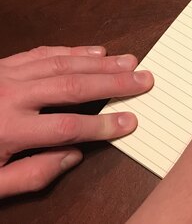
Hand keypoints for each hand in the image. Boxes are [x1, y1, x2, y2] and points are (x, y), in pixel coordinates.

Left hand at [0, 45, 153, 197]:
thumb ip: (33, 175)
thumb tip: (74, 156)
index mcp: (7, 130)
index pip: (68, 127)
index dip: (103, 125)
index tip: (131, 122)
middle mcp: (10, 96)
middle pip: (72, 86)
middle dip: (114, 83)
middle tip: (144, 79)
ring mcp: (5, 75)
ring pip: (62, 64)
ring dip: (99, 62)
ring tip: (129, 61)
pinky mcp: (2, 64)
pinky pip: (42, 52)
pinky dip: (72, 51)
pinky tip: (94, 51)